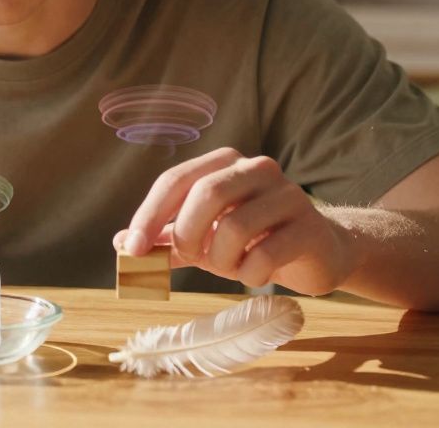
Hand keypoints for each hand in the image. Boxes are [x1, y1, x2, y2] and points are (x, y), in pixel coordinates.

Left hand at [113, 147, 360, 295]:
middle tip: (192, 258)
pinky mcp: (309, 226)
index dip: (148, 215)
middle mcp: (257, 168)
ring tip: (231, 266)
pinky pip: (265, 254)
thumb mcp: (204, 239)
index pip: (175, 180)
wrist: (318, 253)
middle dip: (188, 234)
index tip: (131, 248)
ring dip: (222, 259)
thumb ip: (165, 239)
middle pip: (206, 194)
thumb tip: (120, 243)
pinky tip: (255, 274)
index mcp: (224, 163)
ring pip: (235, 226)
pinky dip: (249, 273)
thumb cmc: (252, 241)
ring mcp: (288, 194)